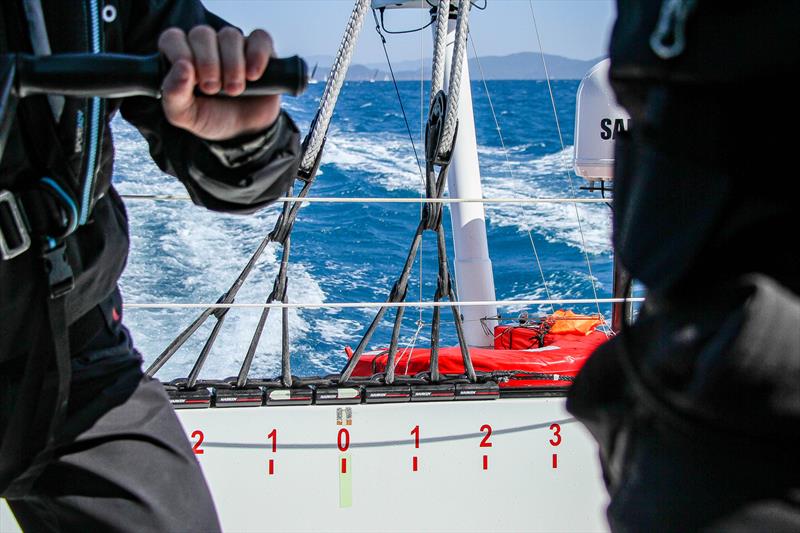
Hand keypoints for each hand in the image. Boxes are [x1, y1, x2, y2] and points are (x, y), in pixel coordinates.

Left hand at [158, 26, 280, 140]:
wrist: (245, 132)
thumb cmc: (212, 118)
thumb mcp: (185, 115)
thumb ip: (174, 93)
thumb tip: (182, 67)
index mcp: (182, 56)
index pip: (173, 38)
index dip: (181, 54)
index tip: (192, 80)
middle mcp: (207, 46)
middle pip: (203, 34)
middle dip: (208, 63)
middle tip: (213, 89)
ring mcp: (234, 45)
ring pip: (230, 35)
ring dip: (233, 64)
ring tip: (235, 90)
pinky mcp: (260, 49)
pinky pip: (260, 38)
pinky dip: (257, 54)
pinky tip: (253, 75)